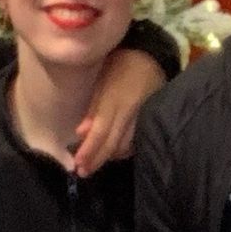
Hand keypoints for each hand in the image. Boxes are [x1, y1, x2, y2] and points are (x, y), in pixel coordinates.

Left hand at [70, 45, 166, 173]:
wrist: (152, 58)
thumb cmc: (121, 64)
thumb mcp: (103, 79)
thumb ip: (94, 107)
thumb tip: (81, 133)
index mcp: (115, 100)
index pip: (101, 132)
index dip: (89, 150)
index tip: (78, 165)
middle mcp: (130, 113)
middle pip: (112, 144)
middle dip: (97, 160)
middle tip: (83, 172)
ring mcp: (142, 119)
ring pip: (124, 147)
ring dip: (108, 157)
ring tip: (93, 163)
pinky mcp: (149, 122)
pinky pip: (134, 143)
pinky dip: (121, 150)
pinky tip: (112, 152)